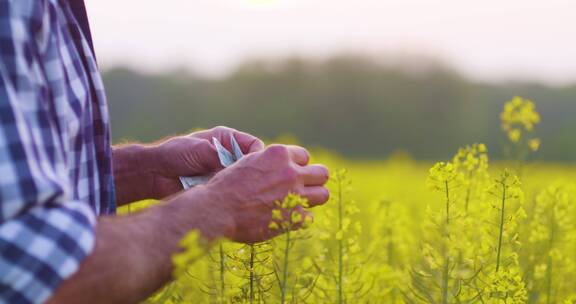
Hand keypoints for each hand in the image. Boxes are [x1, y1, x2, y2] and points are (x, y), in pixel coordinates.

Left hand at [148, 126, 264, 198]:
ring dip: (241, 186)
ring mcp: (224, 172)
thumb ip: (220, 157)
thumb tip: (238, 170)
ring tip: (236, 192)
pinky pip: (232, 192)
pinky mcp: (218, 187)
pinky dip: (232, 195)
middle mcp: (228, 155)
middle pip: (251, 164)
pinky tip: (230, 200)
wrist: (155, 173)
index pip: (253, 145)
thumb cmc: (175, 154)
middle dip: (252, 172)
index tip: (254, 166)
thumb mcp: (200, 150)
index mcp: (227, 139)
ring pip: (243, 180)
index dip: (257, 155)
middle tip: (248, 182)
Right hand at [193, 144, 329, 242]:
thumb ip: (266, 162)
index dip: (297, 166)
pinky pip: (309, 218)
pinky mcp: (294, 217)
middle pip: (322, 173)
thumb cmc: (225, 187)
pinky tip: (284, 220)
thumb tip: (274, 166)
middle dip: (314, 180)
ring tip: (299, 205)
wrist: (217, 209)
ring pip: (323, 194)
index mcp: (278, 154)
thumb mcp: (246, 162)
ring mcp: (295, 194)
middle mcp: (291, 172)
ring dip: (313, 199)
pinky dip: (298, 220)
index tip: (289, 174)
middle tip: (302, 189)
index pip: (304, 156)